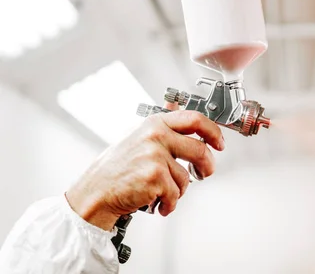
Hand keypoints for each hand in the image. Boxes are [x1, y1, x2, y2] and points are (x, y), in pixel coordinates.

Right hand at [65, 110, 223, 229]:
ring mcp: (155, 156)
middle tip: (203, 174)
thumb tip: (181, 111)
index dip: (213, 131)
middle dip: (206, 166)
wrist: (95, 192)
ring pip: (187, 177)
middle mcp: (155, 136)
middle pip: (200, 150)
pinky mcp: (155, 177)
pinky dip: (169, 204)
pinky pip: (176, 194)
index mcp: (154, 123)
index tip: (219, 142)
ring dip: (178, 191)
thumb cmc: (116, 168)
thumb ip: (162, 127)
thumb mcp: (138, 137)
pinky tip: (157, 203)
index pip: (195, 119)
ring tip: (163, 193)